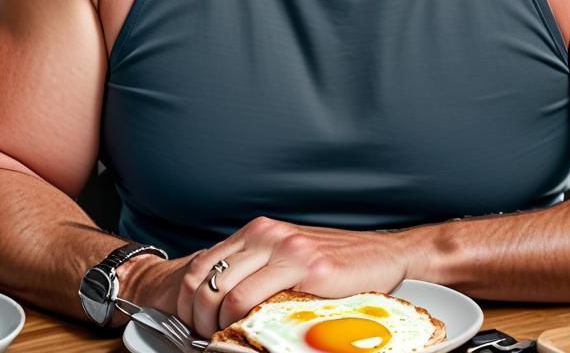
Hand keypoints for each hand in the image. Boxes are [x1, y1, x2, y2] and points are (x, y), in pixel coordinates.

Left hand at [137, 217, 412, 335]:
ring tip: (222, 339)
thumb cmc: (336, 261)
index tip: (190, 324)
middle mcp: (267, 233)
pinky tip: (247, 333)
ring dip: (215, 324)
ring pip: (225, 292)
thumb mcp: (288, 255)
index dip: (186, 300)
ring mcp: (286, 248)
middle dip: (196, 317)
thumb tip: (221, 297)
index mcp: (259, 230)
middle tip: (204, 338)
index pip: (202, 264)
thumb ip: (258, 266)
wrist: (383, 255)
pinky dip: (242, 323)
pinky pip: (255, 300)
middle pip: (205, 279)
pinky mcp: (306, 268)